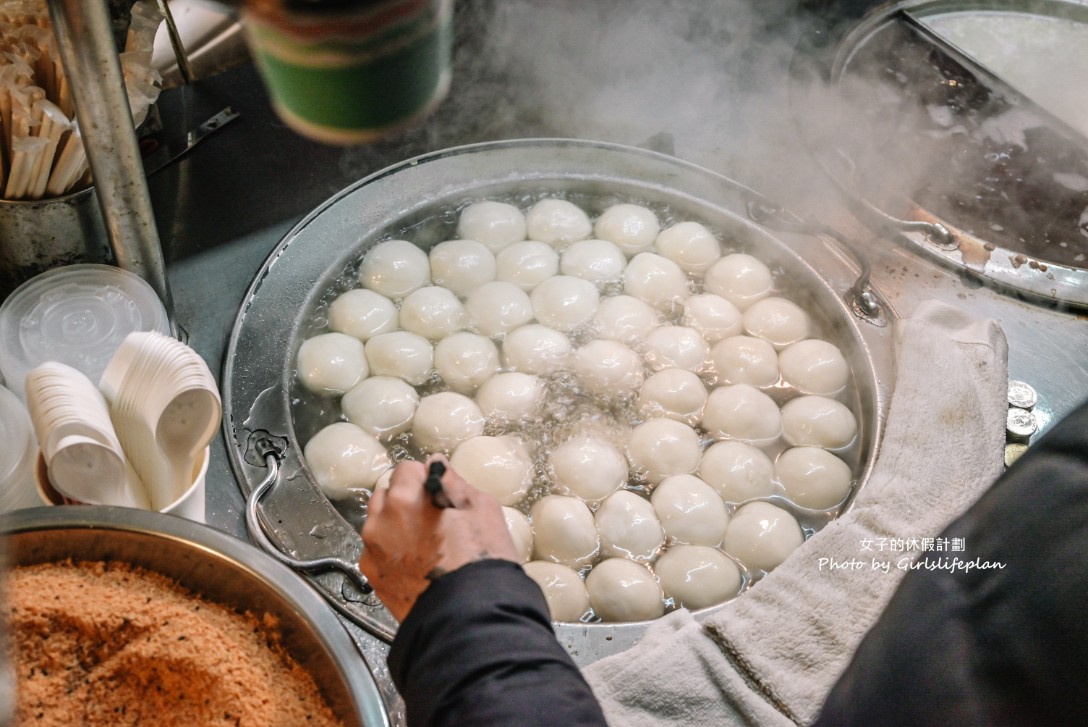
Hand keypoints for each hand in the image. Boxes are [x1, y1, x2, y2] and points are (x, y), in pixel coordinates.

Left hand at [359, 455, 518, 621]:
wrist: (470, 618)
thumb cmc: (481, 562)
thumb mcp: (482, 510)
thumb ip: (454, 482)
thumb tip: (437, 465)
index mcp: (405, 499)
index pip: (406, 469)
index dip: (426, 478)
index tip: (440, 493)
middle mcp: (380, 522)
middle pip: (387, 493)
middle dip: (406, 499)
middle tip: (434, 517)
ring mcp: (373, 551)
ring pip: (378, 522)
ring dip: (395, 523)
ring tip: (425, 542)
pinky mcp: (373, 577)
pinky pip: (377, 550)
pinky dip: (391, 550)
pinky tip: (416, 562)